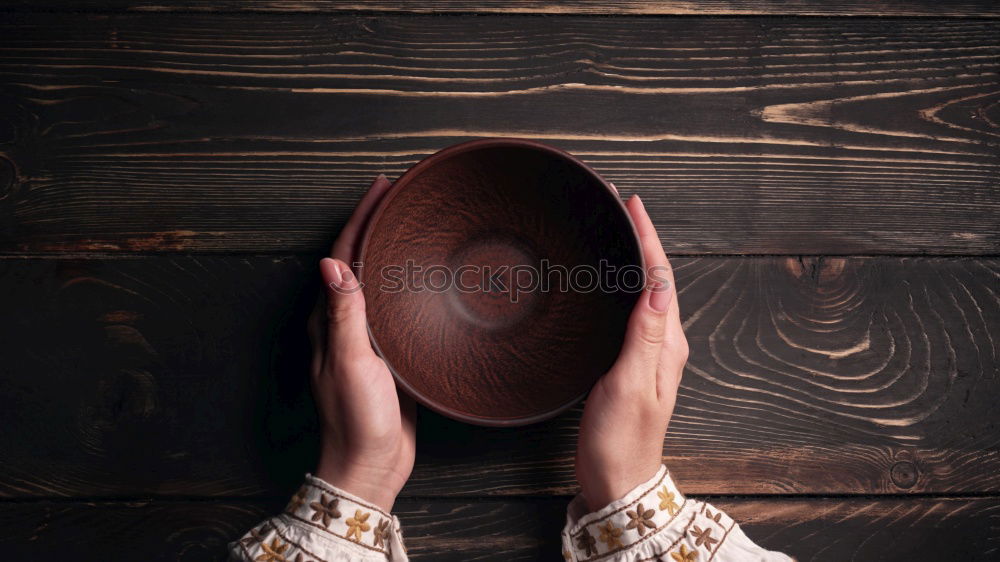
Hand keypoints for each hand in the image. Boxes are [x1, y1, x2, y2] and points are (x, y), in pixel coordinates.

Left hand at [308, 175, 416, 511]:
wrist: (372, 466)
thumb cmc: (357, 420)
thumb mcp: (352, 362)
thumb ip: (345, 314)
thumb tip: (333, 262)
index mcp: (329, 321)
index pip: (343, 255)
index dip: (361, 218)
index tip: (382, 187)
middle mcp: (344, 325)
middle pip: (358, 261)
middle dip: (375, 225)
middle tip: (400, 195)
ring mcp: (366, 340)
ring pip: (377, 282)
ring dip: (390, 250)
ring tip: (414, 224)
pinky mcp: (388, 357)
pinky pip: (394, 308)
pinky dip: (405, 284)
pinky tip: (423, 280)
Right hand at [575, 194, 687, 511]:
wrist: (618, 483)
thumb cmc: (620, 441)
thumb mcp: (628, 386)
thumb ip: (643, 336)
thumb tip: (656, 285)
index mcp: (666, 345)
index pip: (660, 278)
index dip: (647, 237)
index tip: (632, 203)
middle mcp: (663, 344)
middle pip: (655, 278)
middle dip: (641, 238)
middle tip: (620, 204)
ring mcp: (649, 354)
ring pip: (644, 292)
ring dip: (633, 258)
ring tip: (616, 228)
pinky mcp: (632, 363)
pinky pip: (632, 311)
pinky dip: (622, 285)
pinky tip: (609, 279)